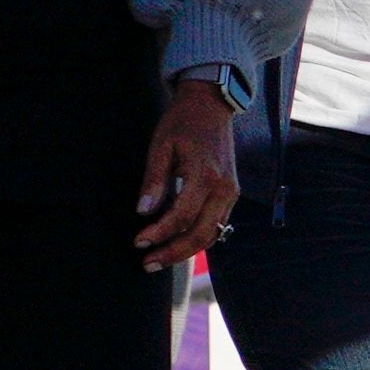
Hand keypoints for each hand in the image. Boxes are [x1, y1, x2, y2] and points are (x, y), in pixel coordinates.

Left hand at [135, 72, 244, 268]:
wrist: (211, 106)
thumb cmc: (182, 123)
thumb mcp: (161, 145)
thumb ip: (154, 180)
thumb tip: (142, 211)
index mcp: (205, 175)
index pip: (181, 217)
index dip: (158, 233)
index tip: (138, 242)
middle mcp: (224, 189)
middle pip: (200, 235)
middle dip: (173, 252)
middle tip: (148, 263)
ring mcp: (231, 193)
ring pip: (211, 235)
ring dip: (185, 250)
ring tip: (160, 259)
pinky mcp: (231, 194)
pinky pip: (217, 225)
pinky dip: (197, 238)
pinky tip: (177, 243)